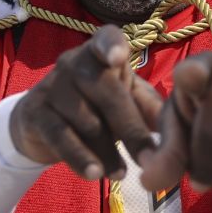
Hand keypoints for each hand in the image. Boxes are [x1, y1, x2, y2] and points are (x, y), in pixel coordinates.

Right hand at [9, 26, 162, 179]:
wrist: (45, 125)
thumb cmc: (97, 106)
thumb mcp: (126, 101)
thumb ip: (150, 108)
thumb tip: (176, 126)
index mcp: (100, 53)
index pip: (104, 38)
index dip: (111, 45)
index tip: (118, 57)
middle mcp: (73, 62)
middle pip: (104, 90)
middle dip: (129, 127)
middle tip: (149, 159)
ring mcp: (51, 86)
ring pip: (85, 119)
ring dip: (107, 151)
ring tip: (122, 174)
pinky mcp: (35, 112)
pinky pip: (60, 136)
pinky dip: (79, 157)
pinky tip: (95, 174)